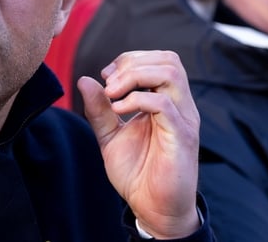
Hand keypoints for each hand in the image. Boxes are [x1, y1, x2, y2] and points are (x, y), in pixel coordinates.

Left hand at [77, 50, 200, 238]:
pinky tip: (118, 111)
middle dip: (132, 64)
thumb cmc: (137, 173)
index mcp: (166, 101)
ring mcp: (183, 120)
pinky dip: (136, 100)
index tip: (105, 77)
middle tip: (108, 86)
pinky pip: (164, 105)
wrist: (152, 208)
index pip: (159, 59)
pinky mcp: (182, 137)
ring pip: (170, 74)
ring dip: (134, 77)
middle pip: (169, 60)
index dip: (129, 60)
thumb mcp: (109, 136)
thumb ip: (98, 110)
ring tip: (113, 96)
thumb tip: (84, 80)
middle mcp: (180, 106)